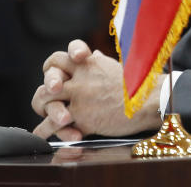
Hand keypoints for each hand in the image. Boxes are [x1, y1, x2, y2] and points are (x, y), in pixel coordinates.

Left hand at [32, 39, 162, 140]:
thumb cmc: (137, 85)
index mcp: (88, 65)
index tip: (56, 75)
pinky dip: (46, 131)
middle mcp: (80, 80)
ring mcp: (80, 99)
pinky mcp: (83, 119)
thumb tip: (94, 55)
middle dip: (44, 94)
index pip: (59, 59)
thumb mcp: (115, 67)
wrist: (149, 102)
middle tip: (46, 100)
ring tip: (41, 121)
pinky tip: (41, 135)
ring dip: (43, 112)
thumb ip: (99, 63)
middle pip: (48, 82)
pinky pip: (57, 126)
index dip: (53, 67)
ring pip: (47, 103)